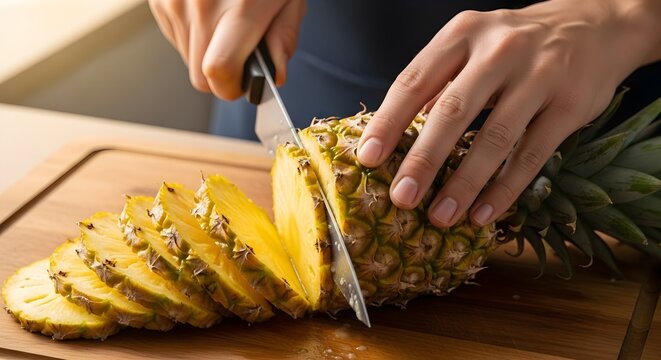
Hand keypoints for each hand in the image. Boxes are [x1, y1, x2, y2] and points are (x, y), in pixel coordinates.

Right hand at [148, 0, 305, 98]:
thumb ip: (284, 37)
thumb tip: (275, 75)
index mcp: (240, 8)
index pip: (218, 72)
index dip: (231, 88)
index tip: (242, 84)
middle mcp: (201, 5)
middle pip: (199, 75)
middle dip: (221, 76)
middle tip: (240, 54)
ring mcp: (174, 1)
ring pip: (187, 58)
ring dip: (207, 52)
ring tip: (225, 22)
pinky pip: (175, 37)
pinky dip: (193, 34)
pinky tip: (209, 11)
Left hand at [357, 0, 660, 227]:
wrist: (596, 25)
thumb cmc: (516, 43)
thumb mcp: (472, 45)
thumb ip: (438, 82)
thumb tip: (396, 132)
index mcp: (463, 34)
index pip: (414, 81)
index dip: (388, 122)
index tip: (368, 159)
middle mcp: (499, 51)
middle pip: (453, 111)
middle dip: (424, 160)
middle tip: (401, 198)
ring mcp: (539, 76)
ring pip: (495, 138)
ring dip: (464, 183)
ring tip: (440, 217)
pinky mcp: (571, 104)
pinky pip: (532, 155)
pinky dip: (505, 189)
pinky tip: (483, 214)